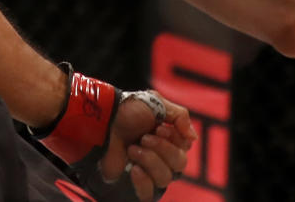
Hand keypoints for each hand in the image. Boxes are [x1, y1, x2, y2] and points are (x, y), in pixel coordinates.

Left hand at [32, 68, 194, 201]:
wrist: (101, 122)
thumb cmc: (127, 111)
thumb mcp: (157, 103)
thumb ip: (180, 116)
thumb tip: (193, 138)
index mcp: (168, 138)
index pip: (185, 149)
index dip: (174, 140)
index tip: (160, 128)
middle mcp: (160, 156)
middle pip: (179, 164)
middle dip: (162, 149)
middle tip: (143, 137)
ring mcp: (148, 172)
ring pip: (165, 178)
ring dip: (149, 160)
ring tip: (132, 148)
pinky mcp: (134, 185)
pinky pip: (149, 193)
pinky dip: (143, 180)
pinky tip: (133, 168)